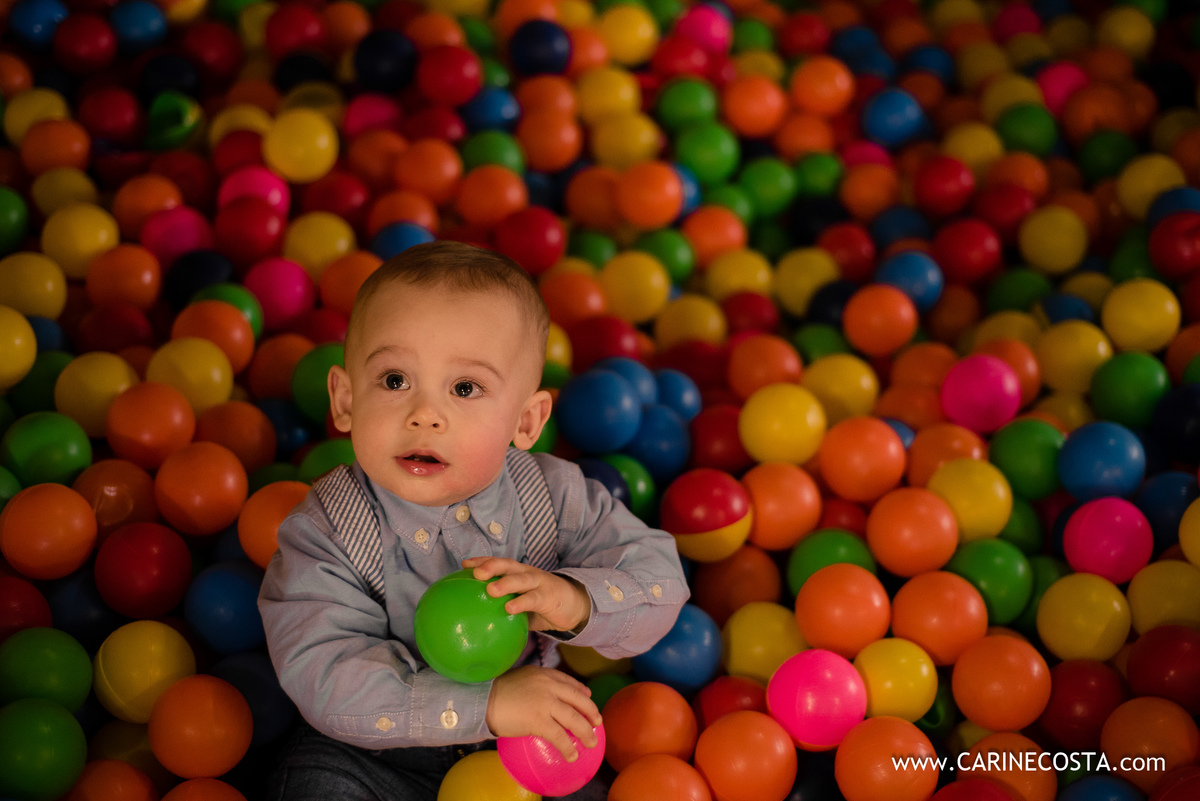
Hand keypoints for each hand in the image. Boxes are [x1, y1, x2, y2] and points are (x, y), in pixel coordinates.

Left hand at [462, 556, 590, 632]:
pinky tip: (509, 608)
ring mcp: (540, 583)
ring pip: (521, 579)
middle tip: (476, 573)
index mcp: (519, 573)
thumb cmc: (542, 605)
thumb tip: (477, 621)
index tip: (465, 564)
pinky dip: (521, 602)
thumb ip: (504, 608)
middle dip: (491, 566)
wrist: (574, 606)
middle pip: (508, 565)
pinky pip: (534, 599)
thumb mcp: (522, 604)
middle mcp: (528, 573)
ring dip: (506, 582)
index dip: (482, 561)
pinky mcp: (549, 596)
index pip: (499, 563)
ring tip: (491, 589)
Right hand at [486, 666, 601, 760]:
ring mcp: (546, 702)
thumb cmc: (497, 691)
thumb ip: (536, 684)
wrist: (483, 700)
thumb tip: (546, 698)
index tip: (588, 697)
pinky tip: (572, 755)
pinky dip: (568, 747)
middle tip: (597, 722)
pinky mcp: (540, 720)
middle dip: (591, 712)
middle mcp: (549, 685)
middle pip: (578, 699)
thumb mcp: (521, 679)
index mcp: (544, 674)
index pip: (569, 682)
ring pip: (573, 718)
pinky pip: (559, 736)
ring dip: (585, 732)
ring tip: (591, 742)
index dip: (582, 691)